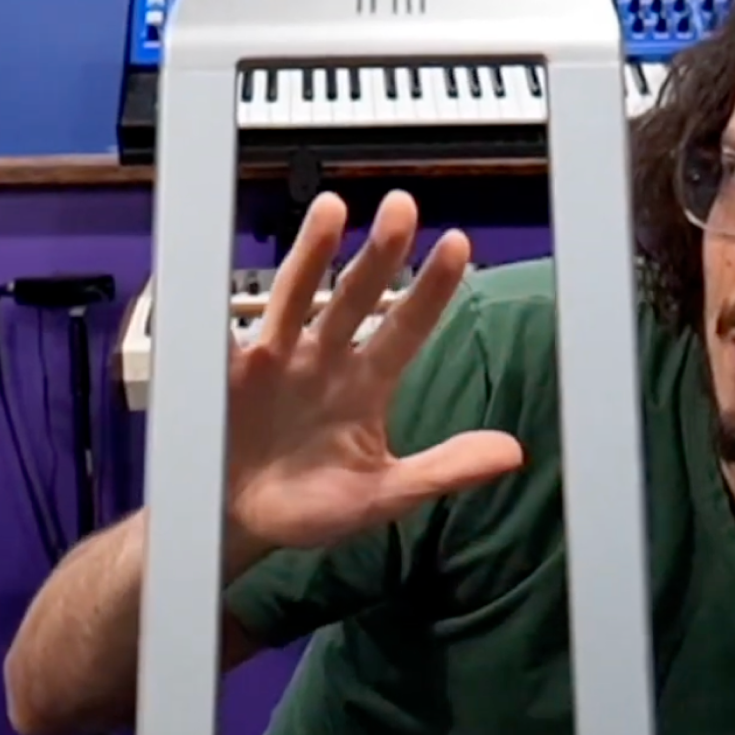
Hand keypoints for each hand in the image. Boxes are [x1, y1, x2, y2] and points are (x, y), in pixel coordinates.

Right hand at [224, 190, 524, 557]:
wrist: (240, 526)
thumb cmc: (312, 508)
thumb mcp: (384, 496)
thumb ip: (443, 470)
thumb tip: (513, 453)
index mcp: (366, 384)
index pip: (406, 328)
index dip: (432, 289)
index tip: (458, 245)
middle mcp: (324, 359)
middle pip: (356, 296)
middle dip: (380, 253)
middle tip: (403, 208)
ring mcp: (276, 360)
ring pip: (296, 295)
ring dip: (313, 253)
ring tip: (332, 210)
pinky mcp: (228, 371)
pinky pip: (223, 330)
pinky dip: (221, 300)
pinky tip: (224, 261)